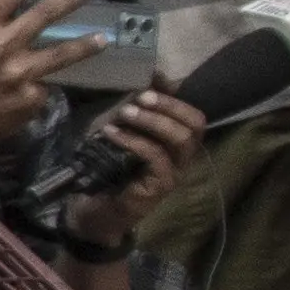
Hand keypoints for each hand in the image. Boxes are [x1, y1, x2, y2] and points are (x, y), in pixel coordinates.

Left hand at [53, 88, 204, 254]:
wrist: (94, 212)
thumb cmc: (108, 170)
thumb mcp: (122, 134)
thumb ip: (135, 112)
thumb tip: (146, 77)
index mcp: (177, 144)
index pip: (194, 115)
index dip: (176, 96)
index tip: (152, 80)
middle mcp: (182, 158)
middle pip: (196, 124)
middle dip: (169, 106)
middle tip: (139, 97)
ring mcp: (173, 174)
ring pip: (181, 140)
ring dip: (152, 122)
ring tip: (124, 114)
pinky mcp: (159, 187)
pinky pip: (156, 158)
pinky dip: (134, 142)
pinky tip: (112, 134)